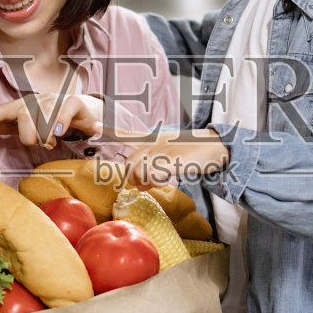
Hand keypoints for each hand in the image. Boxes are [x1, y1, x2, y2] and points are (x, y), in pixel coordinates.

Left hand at [0, 92, 104, 148]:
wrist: (85, 111)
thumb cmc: (51, 121)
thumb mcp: (28, 124)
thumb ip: (5, 125)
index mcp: (23, 106)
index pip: (2, 110)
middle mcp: (37, 100)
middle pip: (23, 116)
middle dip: (30, 136)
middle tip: (41, 144)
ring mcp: (55, 100)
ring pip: (43, 118)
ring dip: (48, 136)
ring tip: (54, 140)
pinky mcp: (74, 102)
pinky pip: (65, 111)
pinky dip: (62, 123)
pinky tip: (62, 133)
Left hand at [108, 129, 229, 188]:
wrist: (217, 146)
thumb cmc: (196, 153)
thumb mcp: (172, 157)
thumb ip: (155, 168)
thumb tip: (141, 185)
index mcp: (155, 139)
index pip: (128, 135)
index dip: (110, 132)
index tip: (95, 127)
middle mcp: (155, 143)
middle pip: (130, 163)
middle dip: (134, 177)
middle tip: (148, 184)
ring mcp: (162, 150)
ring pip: (138, 171)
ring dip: (145, 182)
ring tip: (159, 181)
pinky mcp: (170, 159)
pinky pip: (151, 174)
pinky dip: (155, 181)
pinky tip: (166, 179)